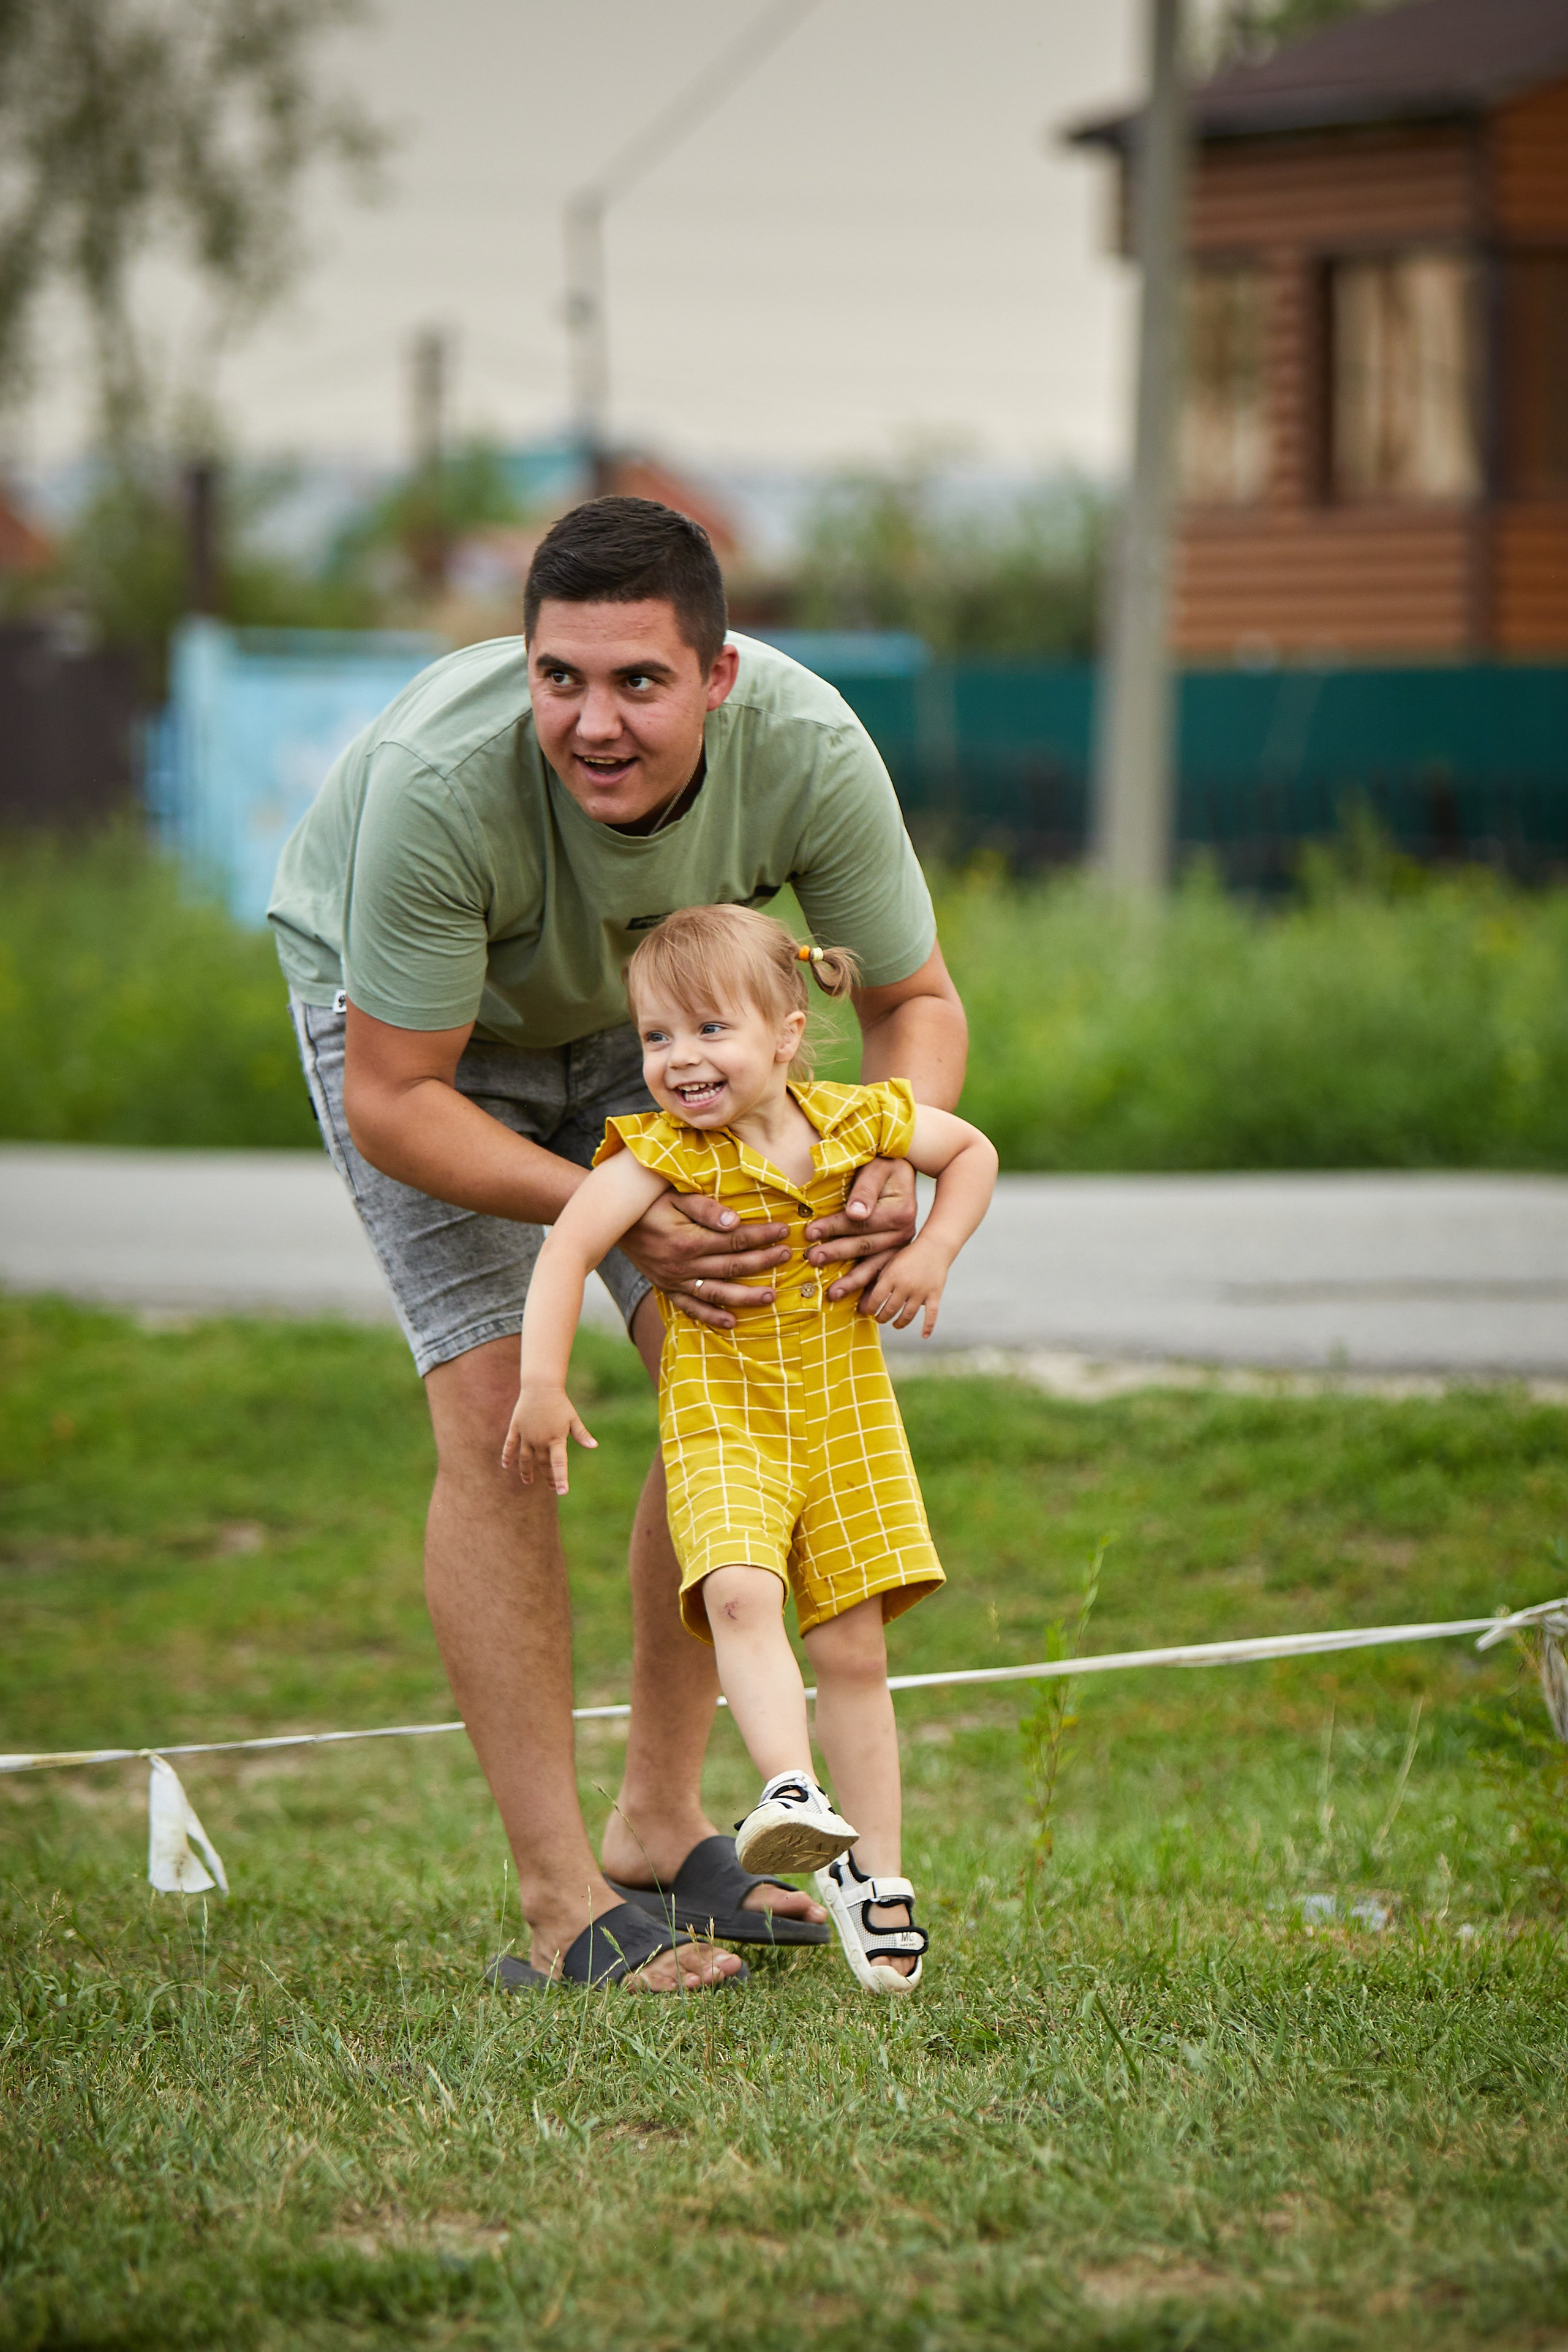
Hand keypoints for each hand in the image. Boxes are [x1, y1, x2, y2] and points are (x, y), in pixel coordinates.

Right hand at [501, 1383, 597, 1494]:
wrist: (541, 1386)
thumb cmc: (560, 1403)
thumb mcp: (573, 1418)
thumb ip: (582, 1434)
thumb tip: (594, 1446)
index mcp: (556, 1439)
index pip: (559, 1464)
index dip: (561, 1478)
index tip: (562, 1492)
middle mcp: (540, 1440)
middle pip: (543, 1464)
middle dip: (548, 1477)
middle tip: (553, 1487)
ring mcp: (526, 1435)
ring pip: (525, 1459)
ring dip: (526, 1472)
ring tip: (528, 1482)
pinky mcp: (516, 1428)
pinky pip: (510, 1445)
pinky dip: (507, 1456)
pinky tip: (506, 1466)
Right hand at [619, 1190, 790, 1331]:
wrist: (610, 1222)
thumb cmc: (647, 1202)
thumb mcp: (673, 1196)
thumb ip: (705, 1208)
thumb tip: (736, 1221)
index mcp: (688, 1240)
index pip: (735, 1239)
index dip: (762, 1236)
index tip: (785, 1231)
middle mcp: (683, 1265)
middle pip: (732, 1266)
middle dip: (763, 1262)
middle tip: (788, 1257)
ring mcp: (674, 1280)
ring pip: (717, 1292)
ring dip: (746, 1296)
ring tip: (772, 1297)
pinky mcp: (667, 1288)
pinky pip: (691, 1307)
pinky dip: (711, 1316)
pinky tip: (732, 1322)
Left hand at [803, 1157, 918, 1312]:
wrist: (905, 1171)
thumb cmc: (885, 1166)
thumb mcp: (876, 1169)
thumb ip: (865, 1190)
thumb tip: (855, 1213)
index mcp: (899, 1212)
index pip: (860, 1223)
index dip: (834, 1227)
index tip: (809, 1232)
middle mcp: (905, 1232)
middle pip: (865, 1245)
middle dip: (836, 1253)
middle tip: (812, 1259)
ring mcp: (903, 1245)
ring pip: (875, 1266)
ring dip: (853, 1281)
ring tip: (832, 1293)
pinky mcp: (898, 1252)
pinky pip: (883, 1272)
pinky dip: (870, 1287)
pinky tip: (860, 1304)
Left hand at [861, 1237, 948, 1337]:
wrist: (934, 1246)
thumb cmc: (909, 1254)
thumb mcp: (891, 1261)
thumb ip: (881, 1278)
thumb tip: (868, 1297)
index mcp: (892, 1276)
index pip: (875, 1299)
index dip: (869, 1308)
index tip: (867, 1311)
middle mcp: (905, 1286)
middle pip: (890, 1310)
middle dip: (882, 1317)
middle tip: (879, 1319)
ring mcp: (921, 1292)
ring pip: (907, 1315)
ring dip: (899, 1323)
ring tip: (894, 1324)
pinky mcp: (934, 1295)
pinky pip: (931, 1315)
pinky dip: (928, 1327)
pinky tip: (923, 1335)